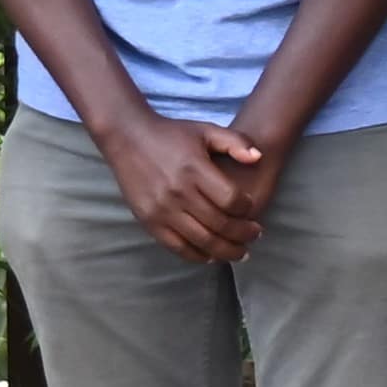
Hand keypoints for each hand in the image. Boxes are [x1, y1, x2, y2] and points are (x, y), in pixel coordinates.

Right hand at [93, 108, 258, 263]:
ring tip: (241, 252)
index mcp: (194, 169)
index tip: (252, 208)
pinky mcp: (148, 221)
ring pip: (201, 240)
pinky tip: (212, 256)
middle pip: (219, 224)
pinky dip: (197, 255)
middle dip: (243, 234)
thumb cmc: (171, 134)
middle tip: (255, 235)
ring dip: (226, 251)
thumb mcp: (205, 130)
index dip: (247, 208)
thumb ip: (235, 141)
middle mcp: (178, 192)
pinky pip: (177, 247)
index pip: (230, 199)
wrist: (127, 138)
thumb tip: (259, 157)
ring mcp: (161, 210)